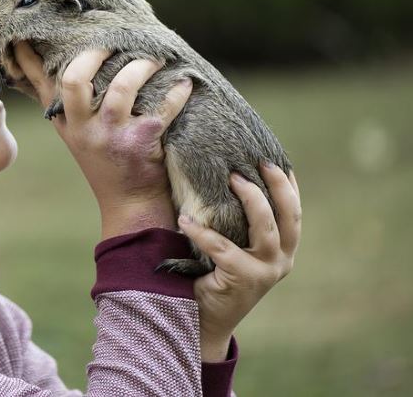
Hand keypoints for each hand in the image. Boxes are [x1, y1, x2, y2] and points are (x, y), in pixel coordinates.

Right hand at [12, 41, 192, 237]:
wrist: (130, 204)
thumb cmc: (105, 161)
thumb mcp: (75, 133)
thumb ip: (62, 102)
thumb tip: (45, 65)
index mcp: (66, 120)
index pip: (41, 82)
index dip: (30, 56)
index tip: (23, 31)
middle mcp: (84, 127)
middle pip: (74, 80)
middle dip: (93, 54)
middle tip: (112, 42)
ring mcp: (111, 135)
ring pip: (121, 89)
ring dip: (140, 67)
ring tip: (154, 58)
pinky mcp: (141, 143)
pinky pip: (161, 108)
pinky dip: (176, 93)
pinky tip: (184, 83)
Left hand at [178, 163, 301, 361]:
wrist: (204, 319)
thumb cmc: (215, 275)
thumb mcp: (234, 247)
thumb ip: (238, 223)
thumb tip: (224, 178)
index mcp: (283, 250)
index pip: (293, 212)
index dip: (289, 185)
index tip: (278, 159)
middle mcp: (281, 260)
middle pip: (289, 215)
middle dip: (277, 185)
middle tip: (260, 161)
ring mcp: (266, 271)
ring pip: (265, 228)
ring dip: (250, 199)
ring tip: (231, 178)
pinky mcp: (244, 279)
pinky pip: (222, 248)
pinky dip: (202, 231)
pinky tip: (185, 220)